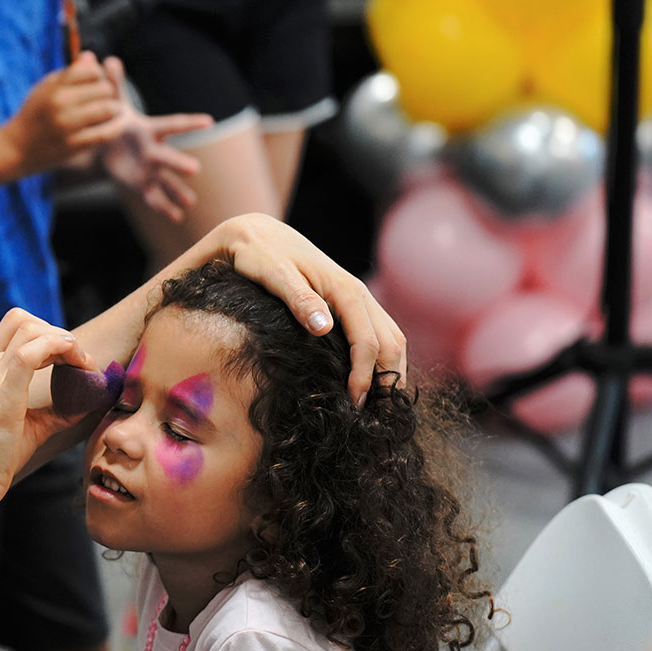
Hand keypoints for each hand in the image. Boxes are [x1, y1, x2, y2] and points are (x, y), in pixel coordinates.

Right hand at [0, 309, 95, 511]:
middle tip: (81, 363)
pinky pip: (28, 354)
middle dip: (59, 334)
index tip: (73, 360)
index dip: (50, 333)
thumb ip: (56, 411)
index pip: (16, 325)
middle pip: (24, 320)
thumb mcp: (31, 426)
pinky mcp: (1, 394)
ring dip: (64, 341)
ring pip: (29, 329)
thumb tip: (88, 403)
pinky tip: (78, 367)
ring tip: (83, 367)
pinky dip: (58, 349)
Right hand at [5, 51, 124, 174]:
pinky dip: (116, 127)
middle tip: (104, 99)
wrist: (16, 148)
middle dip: (108, 92)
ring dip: (114, 109)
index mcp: (54, 86)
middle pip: (103, 88)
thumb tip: (92, 56)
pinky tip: (116, 125)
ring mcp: (67, 125)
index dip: (98, 74)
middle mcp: (60, 103)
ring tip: (111, 111)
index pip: (91, 70)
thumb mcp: (45, 88)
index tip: (94, 82)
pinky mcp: (74, 145)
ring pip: (109, 109)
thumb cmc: (34, 113)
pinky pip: (106, 133)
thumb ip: (69, 73)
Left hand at [97, 56, 211, 220]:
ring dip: (178, 192)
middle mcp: (156, 152)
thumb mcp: (112, 104)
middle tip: (195, 169)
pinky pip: (154, 199)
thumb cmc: (114, 121)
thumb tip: (107, 59)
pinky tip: (176, 218)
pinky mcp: (142, 186)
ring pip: (166, 182)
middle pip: (168, 158)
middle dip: (180, 163)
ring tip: (191, 203)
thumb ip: (112, 84)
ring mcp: (151, 171)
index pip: (172, 124)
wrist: (108, 146)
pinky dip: (164, 208)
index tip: (208, 121)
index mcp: (150, 130)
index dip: (190, 123)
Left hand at [204, 214, 405, 403]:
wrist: (258, 233)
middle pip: (392, 344)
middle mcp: (359, 295)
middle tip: (374, 417)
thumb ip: (298, 299)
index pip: (368, 342)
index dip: (365, 376)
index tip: (352, 404)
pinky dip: (384, 361)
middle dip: (389, 381)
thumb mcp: (274, 274)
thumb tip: (324, 326)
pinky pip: (381, 335)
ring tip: (379, 407)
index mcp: (345, 290)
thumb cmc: (260, 255)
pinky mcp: (352, 306)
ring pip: (393, 340)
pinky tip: (372, 382)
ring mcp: (359, 300)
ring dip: (392, 373)